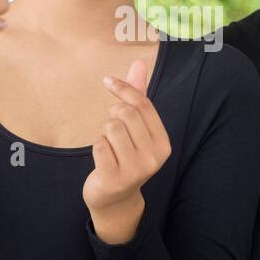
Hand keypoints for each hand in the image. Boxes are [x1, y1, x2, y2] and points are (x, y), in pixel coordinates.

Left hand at [83, 59, 171, 242]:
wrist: (115, 198)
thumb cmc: (125, 155)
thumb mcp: (136, 128)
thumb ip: (138, 96)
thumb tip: (138, 62)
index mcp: (163, 143)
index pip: (143, 105)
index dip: (124, 89)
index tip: (107, 81)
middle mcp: (154, 157)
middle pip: (126, 114)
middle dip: (112, 115)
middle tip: (112, 129)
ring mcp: (136, 170)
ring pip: (110, 128)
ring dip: (104, 133)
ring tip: (109, 146)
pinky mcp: (115, 178)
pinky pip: (98, 145)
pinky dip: (97, 148)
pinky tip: (103, 160)